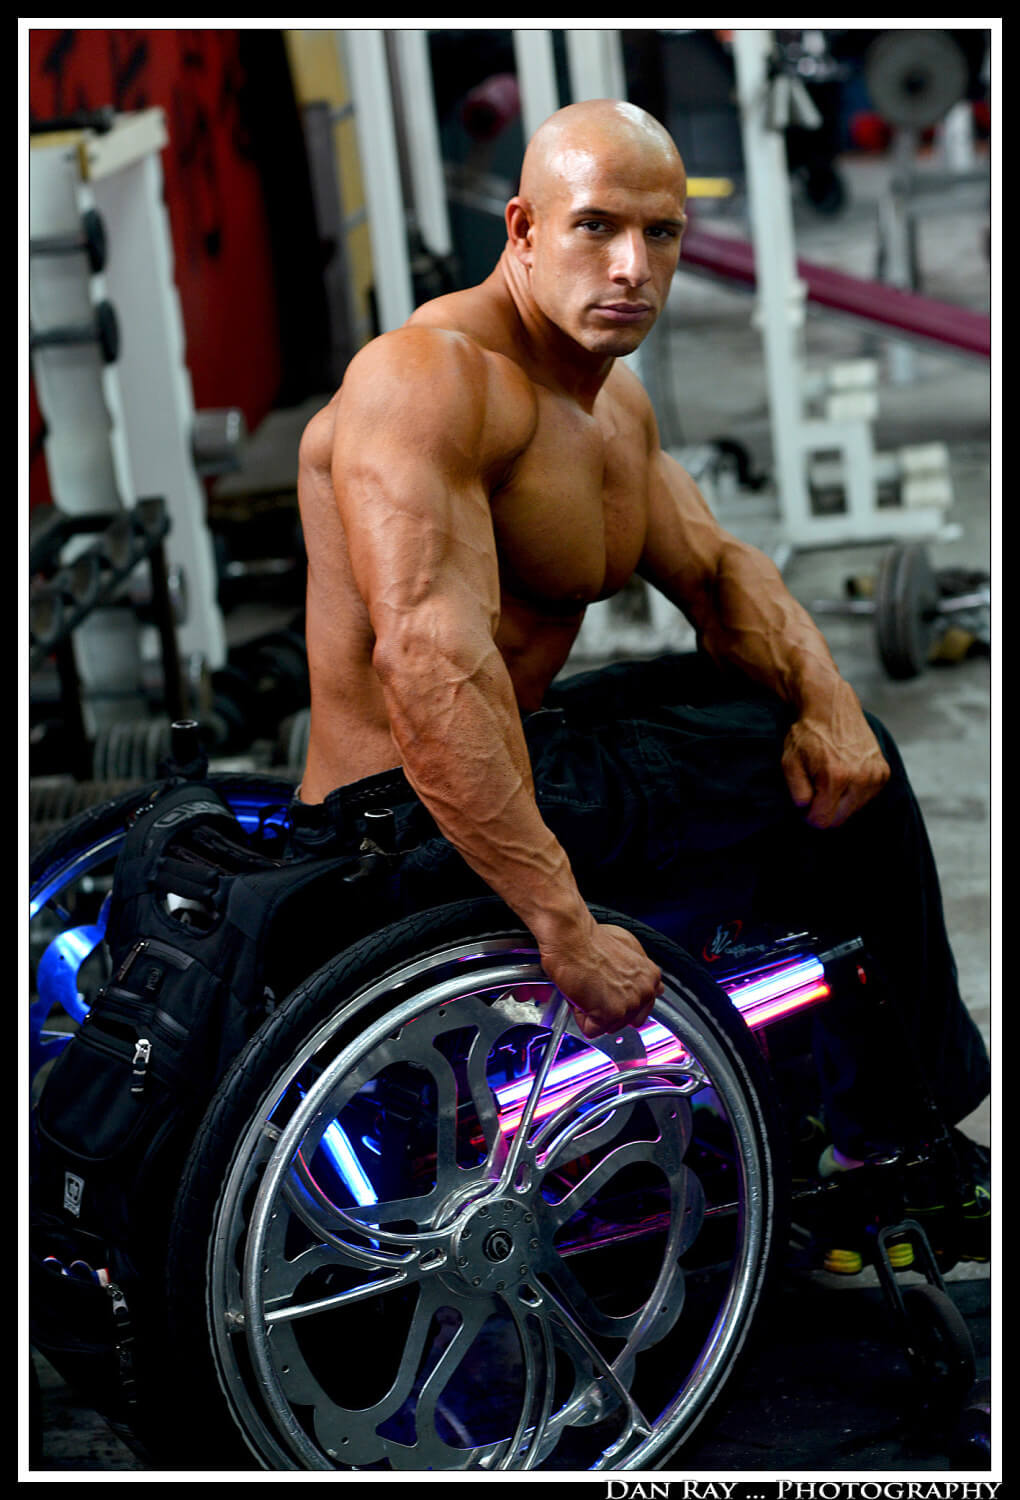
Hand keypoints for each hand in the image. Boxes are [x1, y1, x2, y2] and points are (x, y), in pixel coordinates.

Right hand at [539, 919, 662, 1038]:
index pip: (640, 1009)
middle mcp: (645, 992)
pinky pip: (591, 1030)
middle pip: (623, 1021)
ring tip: (587, 986)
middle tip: (594, 985)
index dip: (617, 1001)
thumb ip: (639, 973)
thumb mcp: (627, 947)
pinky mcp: (611, 1013)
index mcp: (651, 977)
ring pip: (606, 1026)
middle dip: (605, 1008)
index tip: (607, 990)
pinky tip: (580, 993)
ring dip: (591, 1011)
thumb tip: (642, 987)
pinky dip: (579, 1016)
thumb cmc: (589, 940)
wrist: (570, 937)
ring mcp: (630, 1004)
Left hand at [782, 686, 889, 828]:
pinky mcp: (884, 772)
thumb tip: (808, 810)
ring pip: (853, 810)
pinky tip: (844, 772)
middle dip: (824, 809)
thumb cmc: (807, 735)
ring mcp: (875, 775)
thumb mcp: (789, 762)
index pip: (822, 821)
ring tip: (830, 776)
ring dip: (839, 801)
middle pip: (839, 819)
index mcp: (836, 777)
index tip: (804, 800)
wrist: (832, 706)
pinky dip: (853, 791)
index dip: (808, 814)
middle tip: (815, 787)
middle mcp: (861, 778)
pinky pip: (865, 798)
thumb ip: (797, 792)